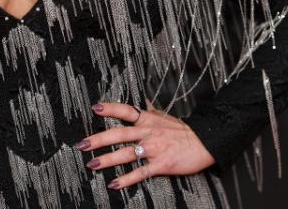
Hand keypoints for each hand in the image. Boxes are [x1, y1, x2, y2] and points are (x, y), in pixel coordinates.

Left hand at [73, 100, 215, 189]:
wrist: (205, 142)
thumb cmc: (184, 131)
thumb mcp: (166, 116)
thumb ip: (151, 111)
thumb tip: (143, 102)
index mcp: (149, 119)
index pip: (127, 111)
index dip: (111, 108)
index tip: (95, 108)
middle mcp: (149, 132)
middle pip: (120, 134)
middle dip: (99, 139)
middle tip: (82, 144)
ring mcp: (155, 148)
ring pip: (127, 153)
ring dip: (108, 160)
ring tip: (92, 164)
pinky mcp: (161, 164)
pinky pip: (141, 172)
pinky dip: (126, 179)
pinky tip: (114, 184)